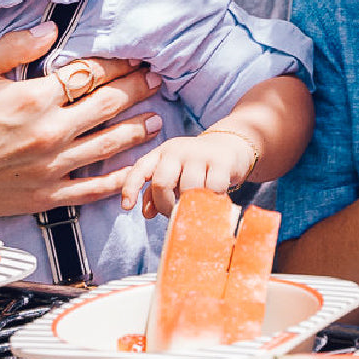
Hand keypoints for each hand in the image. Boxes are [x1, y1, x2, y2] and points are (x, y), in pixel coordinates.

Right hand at [0, 23, 162, 219]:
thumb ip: (13, 46)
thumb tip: (50, 30)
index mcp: (35, 97)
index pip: (89, 74)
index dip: (118, 64)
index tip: (136, 57)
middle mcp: (50, 131)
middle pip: (107, 104)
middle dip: (137, 89)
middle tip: (158, 79)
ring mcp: (52, 166)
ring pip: (108, 144)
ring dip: (136, 129)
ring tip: (156, 119)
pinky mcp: (47, 194)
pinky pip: (92, 188)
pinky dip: (117, 179)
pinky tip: (134, 168)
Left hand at [120, 129, 258, 217]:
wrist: (232, 145)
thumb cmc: (196, 166)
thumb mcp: (174, 174)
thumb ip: (156, 193)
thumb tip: (147, 213)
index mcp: (162, 153)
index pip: (140, 169)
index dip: (130, 188)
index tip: (127, 207)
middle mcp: (177, 150)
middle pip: (161, 182)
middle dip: (165, 205)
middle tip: (174, 213)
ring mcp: (199, 154)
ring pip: (188, 188)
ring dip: (191, 205)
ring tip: (196, 207)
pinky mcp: (221, 161)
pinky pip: (212, 189)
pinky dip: (212, 201)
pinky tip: (214, 201)